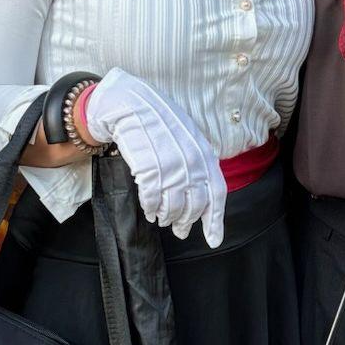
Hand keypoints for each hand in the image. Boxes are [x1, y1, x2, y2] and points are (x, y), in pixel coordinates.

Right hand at [79, 68, 226, 246]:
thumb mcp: (186, 140)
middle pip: (194, 204)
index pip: (216, 193)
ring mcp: (170, 164)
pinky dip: (151, 208)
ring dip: (167, 216)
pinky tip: (149, 211)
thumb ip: (196, 165)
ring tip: (162, 218)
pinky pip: (152, 198)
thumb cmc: (158, 123)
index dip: (215, 220)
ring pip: (173, 205)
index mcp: (204, 154)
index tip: (214, 240)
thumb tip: (201, 198)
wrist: (129, 104)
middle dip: (186, 221)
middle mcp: (191, 160)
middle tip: (179, 230)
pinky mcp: (147, 166)